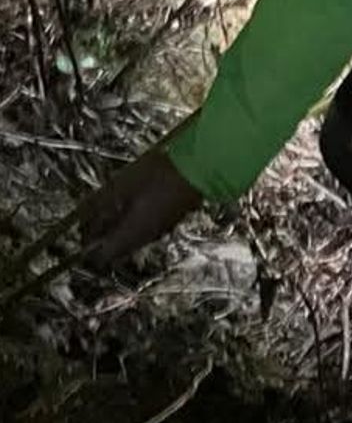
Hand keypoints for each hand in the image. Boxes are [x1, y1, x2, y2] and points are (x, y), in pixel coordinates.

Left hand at [78, 146, 202, 266]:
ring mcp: (161, 230)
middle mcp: (144, 240)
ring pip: (130, 236)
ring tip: (119, 196)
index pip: (98, 257)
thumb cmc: (157, 175)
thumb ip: (96, 206)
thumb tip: (78, 221)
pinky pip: (145, 225)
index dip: (86, 243)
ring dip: (119, 222)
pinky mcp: (172, 219)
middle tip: (100, 206)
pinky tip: (139, 194)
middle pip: (114, 247)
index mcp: (129, 236)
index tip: (83, 223)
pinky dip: (135, 215)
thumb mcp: (119, 185)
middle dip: (103, 230)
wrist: (203, 165)